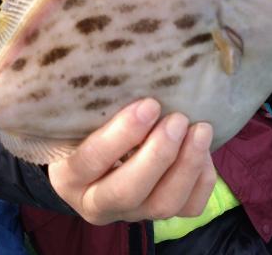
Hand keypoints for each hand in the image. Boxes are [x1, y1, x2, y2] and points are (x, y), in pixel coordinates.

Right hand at [48, 98, 215, 224]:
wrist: (96, 151)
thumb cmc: (86, 121)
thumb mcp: (77, 114)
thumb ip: (90, 101)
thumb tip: (104, 57)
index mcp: (68, 177)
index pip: (90, 161)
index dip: (121, 135)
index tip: (149, 104)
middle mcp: (96, 203)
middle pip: (128, 192)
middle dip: (158, 155)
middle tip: (178, 119)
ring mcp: (131, 214)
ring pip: (162, 206)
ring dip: (186, 166)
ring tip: (201, 129)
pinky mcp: (160, 214)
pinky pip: (188, 208)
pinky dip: (201, 179)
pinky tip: (203, 149)